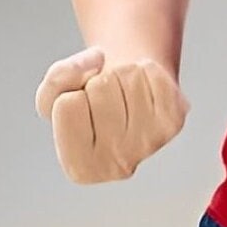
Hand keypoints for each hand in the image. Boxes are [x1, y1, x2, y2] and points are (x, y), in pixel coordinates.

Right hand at [35, 47, 186, 183]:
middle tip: (104, 100)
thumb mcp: (53, 98)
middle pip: (100, 88)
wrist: (127, 104)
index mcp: (80, 168)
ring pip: (128, 77)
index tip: (80, 108)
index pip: (67, 106)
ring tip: (122, 94)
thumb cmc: (86, 105)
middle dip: (96, 82)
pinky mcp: (173, 121)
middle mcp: (117, 166)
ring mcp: (150, 143)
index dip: (70, 95)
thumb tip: (98, 58)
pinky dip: (145, 70)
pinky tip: (143, 90)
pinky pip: (152, 73)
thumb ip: (57, 79)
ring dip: (121, 74)